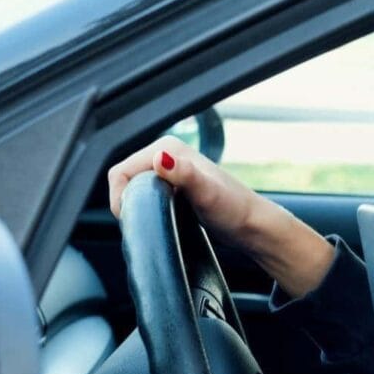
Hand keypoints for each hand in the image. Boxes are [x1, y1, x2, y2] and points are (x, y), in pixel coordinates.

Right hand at [108, 135, 262, 248]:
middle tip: (148, 221)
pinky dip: (146, 208)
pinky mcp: (174, 186)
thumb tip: (160, 158)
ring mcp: (171, 170)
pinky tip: (161, 218)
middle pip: (125, 180)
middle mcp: (168, 154)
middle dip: (129, 202)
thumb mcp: (207, 194)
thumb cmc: (233, 211)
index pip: (120, 171)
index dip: (120, 198)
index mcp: (169, 147)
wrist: (253, 225)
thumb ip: (185, 175)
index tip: (135, 218)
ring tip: (157, 220)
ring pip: (134, 189)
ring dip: (137, 206)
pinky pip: (145, 195)